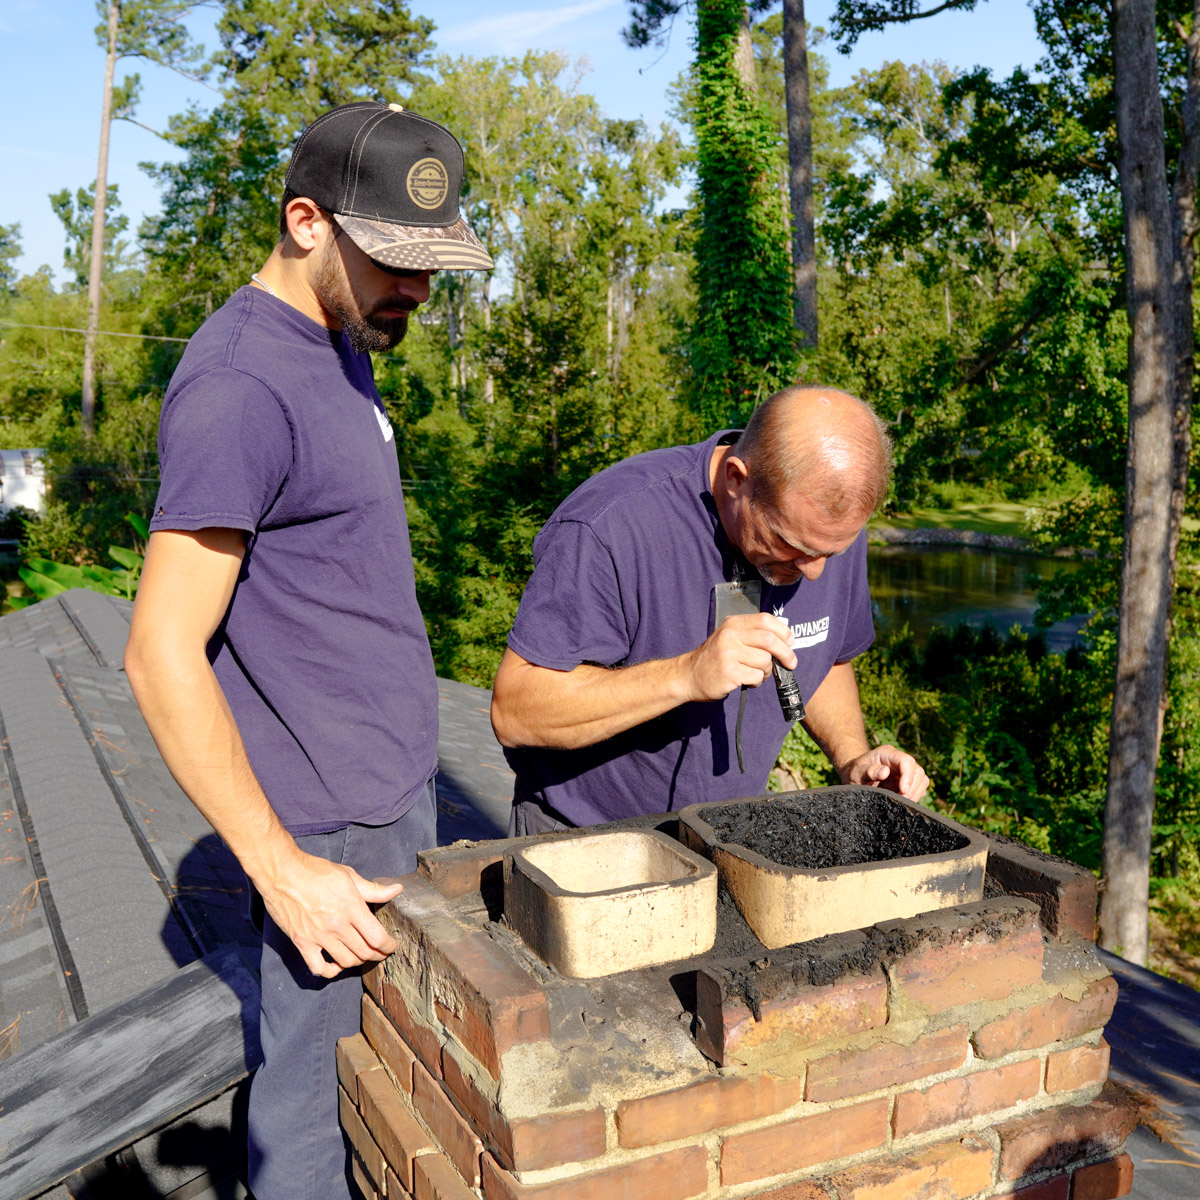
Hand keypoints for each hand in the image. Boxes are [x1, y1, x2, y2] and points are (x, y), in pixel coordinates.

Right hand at [255, 849, 404, 977]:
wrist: (282, 874)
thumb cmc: (316, 872)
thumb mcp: (348, 876)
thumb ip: (373, 889)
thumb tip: (397, 890)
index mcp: (351, 907)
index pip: (377, 937)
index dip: (388, 946)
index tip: (391, 946)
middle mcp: (337, 925)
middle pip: (364, 952)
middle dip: (377, 954)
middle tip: (380, 952)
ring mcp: (319, 936)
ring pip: (346, 961)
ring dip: (357, 961)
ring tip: (361, 955)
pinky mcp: (302, 943)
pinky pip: (318, 968)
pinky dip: (331, 971)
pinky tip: (336, 965)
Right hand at [685, 613, 795, 701]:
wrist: (689, 675)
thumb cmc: (714, 658)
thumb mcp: (730, 637)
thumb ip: (752, 635)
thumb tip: (784, 640)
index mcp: (733, 624)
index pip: (766, 620)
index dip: (783, 631)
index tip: (789, 642)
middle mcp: (730, 636)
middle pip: (770, 640)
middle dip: (785, 653)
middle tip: (790, 662)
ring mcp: (729, 654)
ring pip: (765, 661)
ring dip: (766, 671)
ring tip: (755, 673)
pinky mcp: (729, 672)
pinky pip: (756, 676)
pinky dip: (757, 681)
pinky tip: (747, 680)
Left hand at [841, 744, 929, 802]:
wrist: (854, 776)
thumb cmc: (854, 772)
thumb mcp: (856, 772)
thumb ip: (868, 771)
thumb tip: (884, 772)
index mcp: (888, 754)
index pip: (906, 761)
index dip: (908, 776)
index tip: (903, 791)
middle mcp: (899, 760)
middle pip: (917, 771)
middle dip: (912, 788)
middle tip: (900, 801)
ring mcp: (905, 771)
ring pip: (921, 780)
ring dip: (915, 794)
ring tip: (901, 803)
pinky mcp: (908, 781)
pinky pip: (919, 788)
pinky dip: (914, 797)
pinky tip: (902, 803)